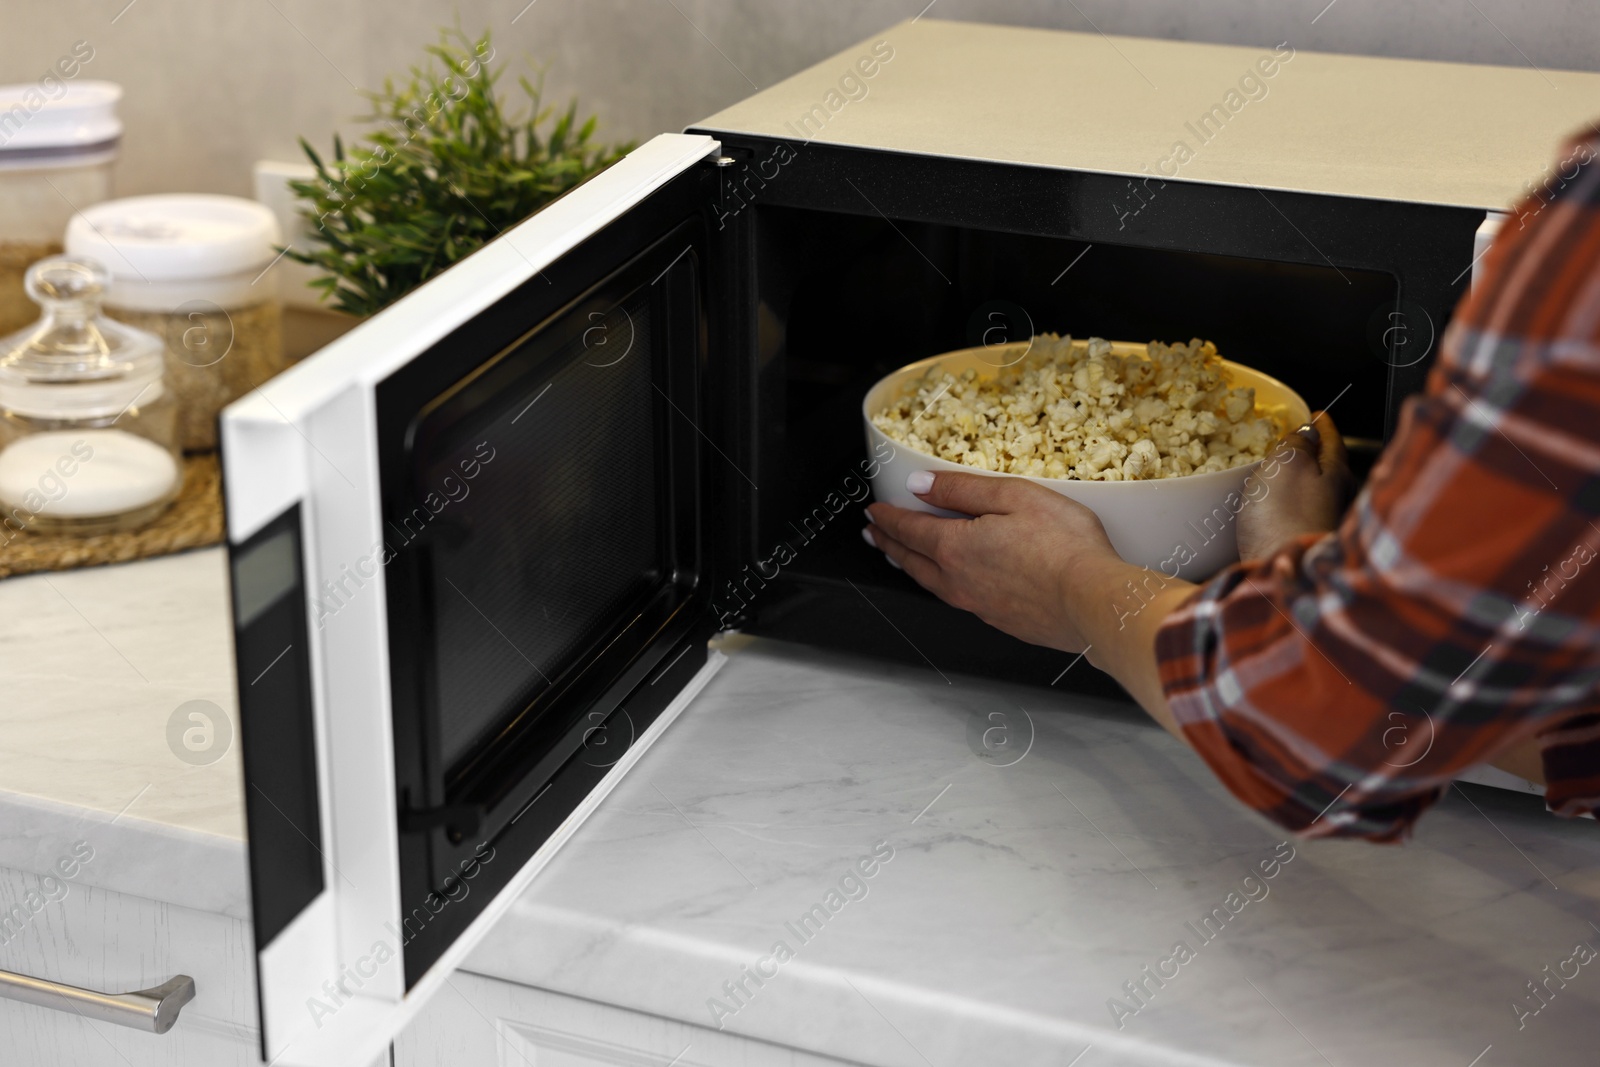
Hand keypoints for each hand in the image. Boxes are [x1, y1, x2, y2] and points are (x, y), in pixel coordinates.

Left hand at [863, 471, 1124, 652]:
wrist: (1093, 603)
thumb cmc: (1064, 547)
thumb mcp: (1012, 496)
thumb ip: (961, 490)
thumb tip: (920, 485)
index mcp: (956, 547)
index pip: (909, 529)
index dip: (888, 517)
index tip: (874, 511)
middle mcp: (958, 581)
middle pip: (911, 560)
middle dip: (888, 543)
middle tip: (873, 534)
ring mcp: (977, 605)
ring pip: (930, 583)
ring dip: (909, 566)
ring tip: (899, 557)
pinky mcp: (999, 620)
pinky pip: (956, 599)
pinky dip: (940, 585)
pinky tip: (948, 583)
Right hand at [1236, 410, 1353, 560]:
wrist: (1284, 573)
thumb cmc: (1284, 515)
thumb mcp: (1286, 464)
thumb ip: (1296, 443)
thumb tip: (1308, 431)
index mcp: (1336, 471)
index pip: (1332, 438)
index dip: (1322, 422)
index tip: (1316, 412)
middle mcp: (1338, 497)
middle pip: (1329, 464)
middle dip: (1315, 451)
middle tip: (1298, 439)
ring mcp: (1323, 522)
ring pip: (1316, 489)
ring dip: (1302, 478)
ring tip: (1283, 471)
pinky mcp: (1305, 542)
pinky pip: (1299, 512)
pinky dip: (1291, 502)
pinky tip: (1277, 506)